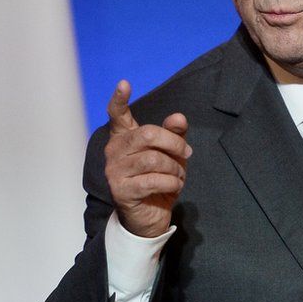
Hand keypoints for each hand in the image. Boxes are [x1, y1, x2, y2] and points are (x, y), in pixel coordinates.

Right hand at [104, 80, 190, 237]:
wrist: (148, 218)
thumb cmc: (158, 180)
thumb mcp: (170, 155)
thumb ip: (174, 134)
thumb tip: (179, 117)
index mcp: (123, 137)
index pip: (117, 114)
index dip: (120, 99)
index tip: (125, 83)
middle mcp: (114, 151)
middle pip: (147, 134)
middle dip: (174, 143)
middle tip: (188, 153)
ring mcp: (114, 171)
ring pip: (153, 159)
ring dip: (175, 167)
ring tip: (179, 174)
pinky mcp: (121, 190)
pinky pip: (153, 180)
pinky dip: (171, 182)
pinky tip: (175, 185)